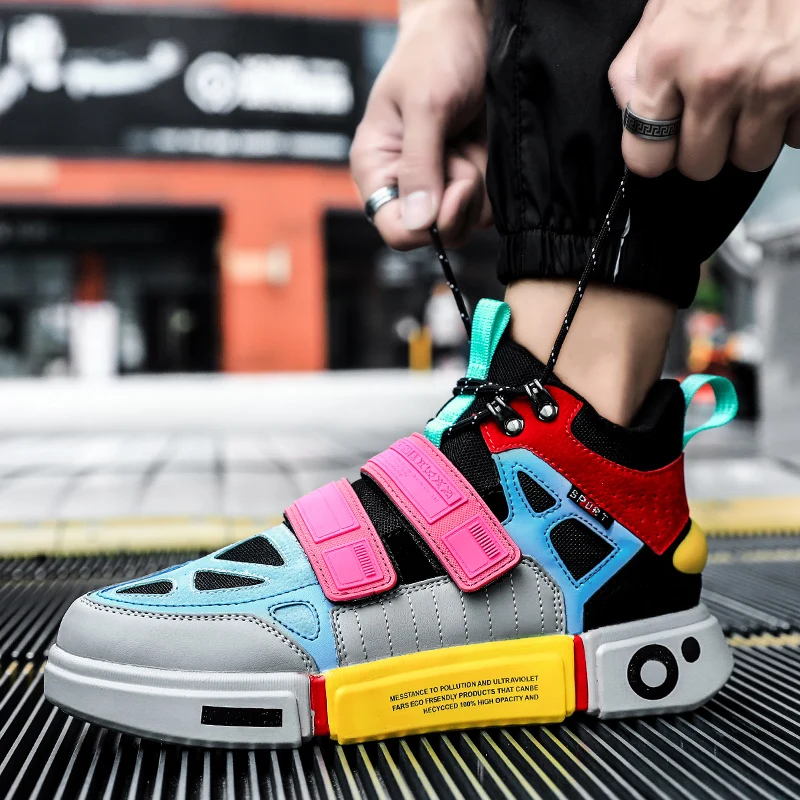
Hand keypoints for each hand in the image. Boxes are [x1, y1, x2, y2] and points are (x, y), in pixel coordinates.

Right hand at [350, 0, 492, 248]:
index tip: (453, 190)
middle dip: (458, 198)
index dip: (427, 224)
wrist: (468, 27)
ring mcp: (439, 185)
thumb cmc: (435, 53)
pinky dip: (492, 182)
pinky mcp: (467, 180)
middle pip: (436, 232)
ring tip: (468, 142)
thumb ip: (420, 165)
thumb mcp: (426, 105)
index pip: (397, 230)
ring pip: (466, 222)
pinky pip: (486, 207)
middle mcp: (405, 184)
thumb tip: (418, 222)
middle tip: (461, 154)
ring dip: (478, 185)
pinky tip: (481, 147)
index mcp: (378, 170)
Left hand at [609, 0, 799, 180]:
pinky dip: (791, 118)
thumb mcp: (665, 7)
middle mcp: (716, 75)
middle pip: (700, 166)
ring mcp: (770, 82)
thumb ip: (636, 66)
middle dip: (707, 144)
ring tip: (752, 92)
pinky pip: (796, 139)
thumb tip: (630, 115)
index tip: (665, 144)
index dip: (657, 153)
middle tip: (716, 109)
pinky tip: (784, 82)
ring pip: (750, 158)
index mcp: (667, 55)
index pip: (647, 157)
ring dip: (750, 133)